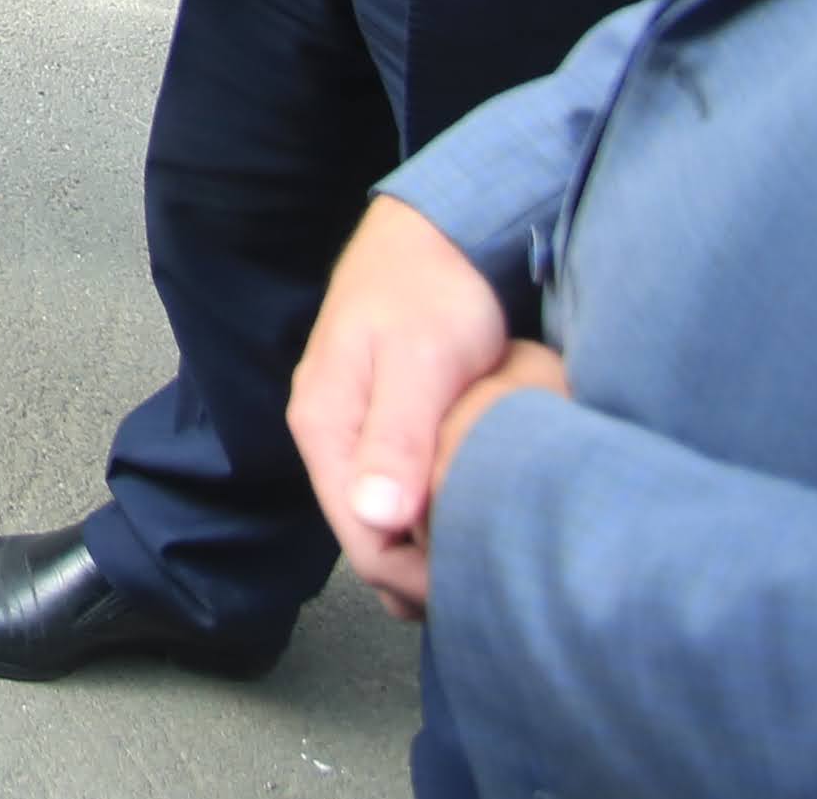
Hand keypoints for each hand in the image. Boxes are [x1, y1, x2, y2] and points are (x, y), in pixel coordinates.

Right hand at [289, 197, 522, 617]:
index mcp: (323, 425)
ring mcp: (355, 428)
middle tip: (493, 578)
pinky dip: (434, 514)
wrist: (440, 229)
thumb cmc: (433, 289)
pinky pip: (400, 491)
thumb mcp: (420, 361)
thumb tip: (375, 519)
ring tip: (490, 553)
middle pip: (367, 537)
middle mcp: (328, 434)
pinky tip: (474, 514)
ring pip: (384, 518)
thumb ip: (395, 438)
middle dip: (422, 573)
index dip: (416, 579)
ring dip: (429, 547)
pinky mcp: (383, 421)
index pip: (359, 540)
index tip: (479, 586)